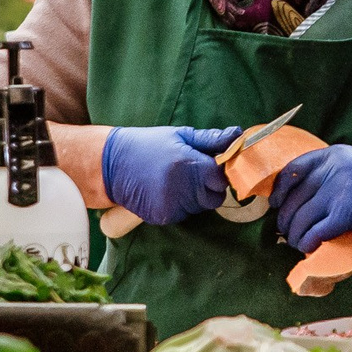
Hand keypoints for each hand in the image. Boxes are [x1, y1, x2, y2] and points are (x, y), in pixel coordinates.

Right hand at [101, 125, 239, 224]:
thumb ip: (211, 139)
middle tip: (193, 173)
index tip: (212, 166)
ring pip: (201, 207)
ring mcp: (171, 205)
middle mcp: (181, 187)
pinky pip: (185, 214)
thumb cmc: (149, 145)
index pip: (221, 177)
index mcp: (188, 163)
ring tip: (177, 180)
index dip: (220, 172)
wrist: (112, 164)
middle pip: (215, 197)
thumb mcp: (180, 135)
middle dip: (210, 186)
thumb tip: (238, 135)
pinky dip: (181, 206)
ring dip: (196, 196)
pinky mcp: (163, 217)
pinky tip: (167, 191)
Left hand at [272, 144, 351, 253]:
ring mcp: (338, 190)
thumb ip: (330, 172)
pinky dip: (308, 242)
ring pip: (302, 218)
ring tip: (297, 243)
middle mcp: (332, 169)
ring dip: (295, 235)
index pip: (293, 170)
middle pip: (294, 198)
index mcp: (332, 155)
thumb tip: (303, 194)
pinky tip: (308, 247)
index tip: (275, 203)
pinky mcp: (345, 212)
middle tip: (287, 230)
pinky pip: (316, 231)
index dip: (280, 190)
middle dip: (286, 219)